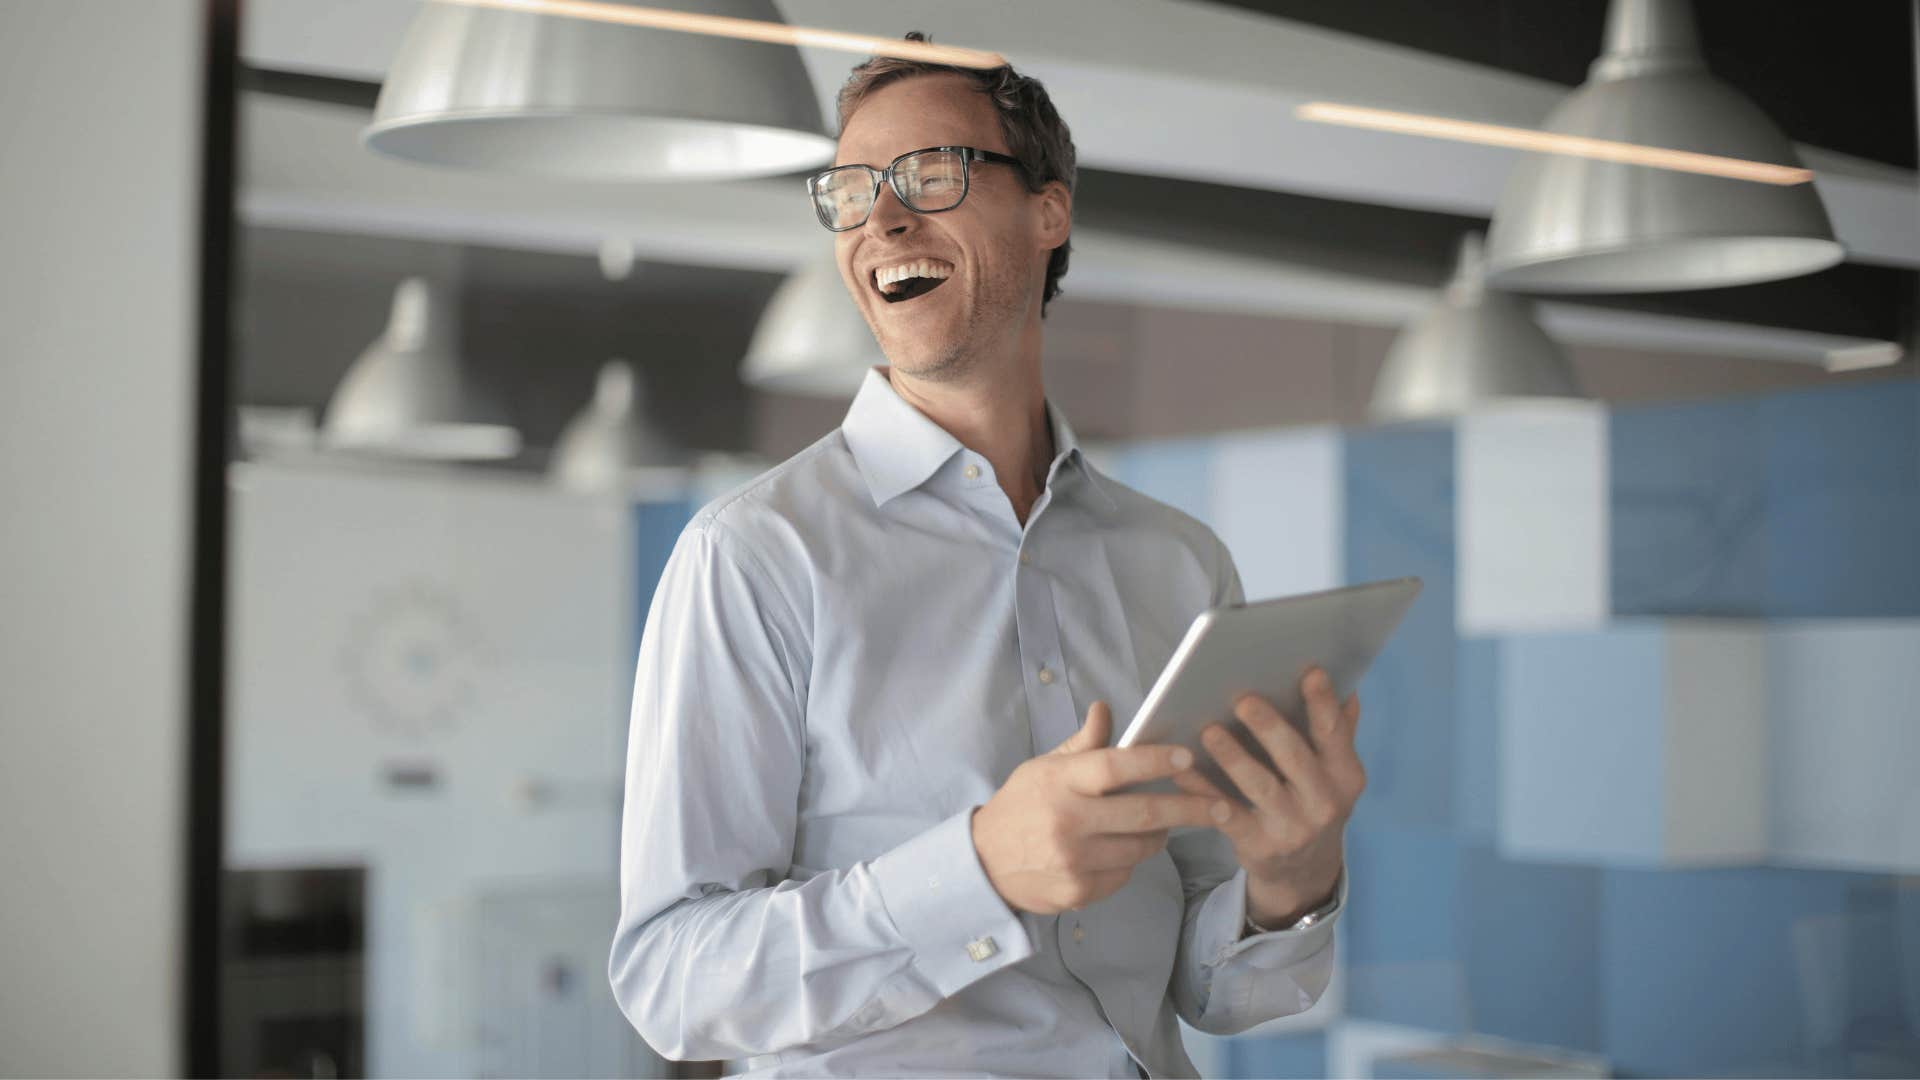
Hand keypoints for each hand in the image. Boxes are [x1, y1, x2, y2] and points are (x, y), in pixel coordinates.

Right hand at [972, 700, 1222, 914]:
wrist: (983, 863)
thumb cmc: (1021, 806)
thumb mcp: (1043, 768)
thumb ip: (1082, 744)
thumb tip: (1106, 709)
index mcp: (1060, 782)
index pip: (1116, 766)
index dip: (1156, 761)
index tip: (1188, 758)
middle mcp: (1068, 821)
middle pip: (1144, 813)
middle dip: (1192, 808)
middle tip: (1223, 805)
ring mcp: (1073, 861)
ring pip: (1141, 848)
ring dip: (1160, 835)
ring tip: (1162, 824)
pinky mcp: (1078, 892)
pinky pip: (1124, 875)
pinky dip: (1131, 861)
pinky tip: (1120, 851)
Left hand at [1172, 667, 1364, 925]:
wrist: (1303, 872)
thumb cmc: (1311, 803)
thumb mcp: (1333, 775)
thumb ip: (1338, 732)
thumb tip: (1347, 689)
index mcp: (1345, 775)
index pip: (1335, 733)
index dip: (1323, 703)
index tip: (1309, 671)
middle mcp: (1324, 802)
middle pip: (1295, 757)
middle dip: (1269, 726)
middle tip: (1242, 699)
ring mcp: (1293, 827)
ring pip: (1260, 786)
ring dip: (1233, 757)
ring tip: (1208, 731)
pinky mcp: (1260, 846)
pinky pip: (1227, 815)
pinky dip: (1203, 791)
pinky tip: (1182, 772)